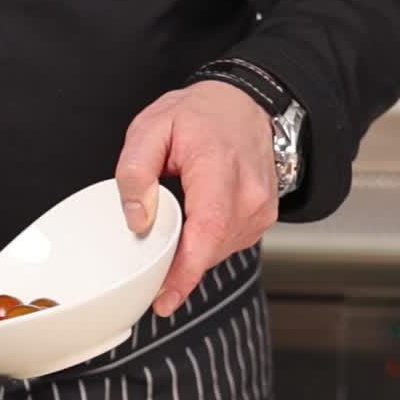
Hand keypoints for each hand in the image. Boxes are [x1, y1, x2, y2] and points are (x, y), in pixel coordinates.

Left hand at [115, 80, 277, 316]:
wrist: (244, 101)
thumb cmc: (199, 114)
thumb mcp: (150, 128)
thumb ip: (135, 172)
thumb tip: (137, 218)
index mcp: (219, 167)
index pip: (207, 229)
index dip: (186, 270)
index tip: (165, 298)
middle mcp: (250, 192)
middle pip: (211, 247)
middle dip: (177, 265)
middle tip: (148, 268)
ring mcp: (262, 207)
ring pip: (219, 250)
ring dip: (191, 252)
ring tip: (170, 232)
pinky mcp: (263, 217)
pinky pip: (229, 244)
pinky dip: (206, 244)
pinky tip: (192, 227)